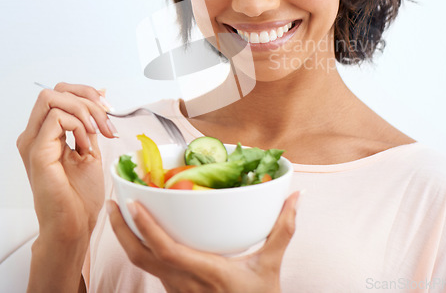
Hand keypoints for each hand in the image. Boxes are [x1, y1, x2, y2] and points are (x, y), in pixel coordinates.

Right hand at [17, 82, 116, 242]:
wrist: (75, 224)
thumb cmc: (80, 194)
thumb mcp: (90, 147)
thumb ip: (89, 122)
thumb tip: (99, 95)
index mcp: (46, 132)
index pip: (60, 92)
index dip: (87, 93)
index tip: (108, 109)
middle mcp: (35, 134)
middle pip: (56, 89)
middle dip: (88, 98)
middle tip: (105, 121)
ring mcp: (33, 142)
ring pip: (53, 97)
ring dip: (85, 111)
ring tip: (96, 135)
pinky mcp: (37, 152)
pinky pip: (57, 118)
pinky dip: (79, 126)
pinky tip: (85, 146)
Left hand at [107, 191, 300, 292]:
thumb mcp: (271, 266)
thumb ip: (283, 229)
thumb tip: (296, 197)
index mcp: (205, 272)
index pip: (166, 250)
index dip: (146, 227)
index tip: (132, 202)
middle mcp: (184, 282)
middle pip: (141, 258)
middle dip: (122, 230)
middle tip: (114, 203)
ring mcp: (177, 289)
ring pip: (142, 264)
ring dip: (128, 237)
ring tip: (123, 211)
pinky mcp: (177, 290)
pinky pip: (152, 267)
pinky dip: (142, 246)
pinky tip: (145, 231)